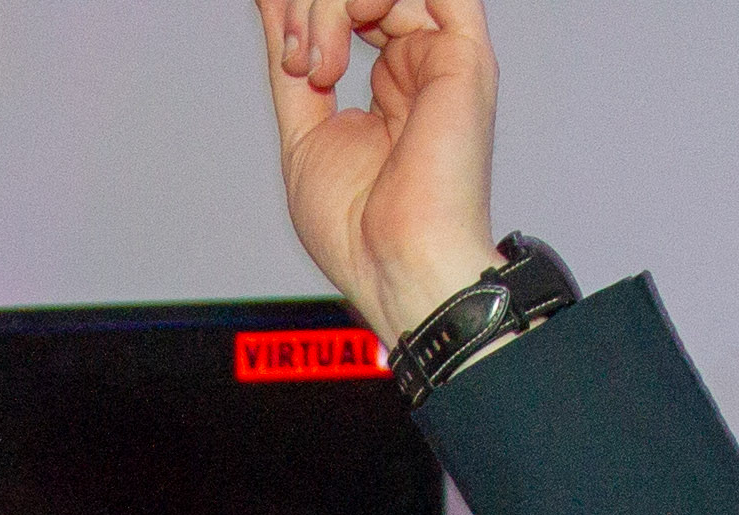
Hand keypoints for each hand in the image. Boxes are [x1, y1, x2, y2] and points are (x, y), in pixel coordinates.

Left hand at [257, 0, 503, 345]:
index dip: (307, 13)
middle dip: (311, 9)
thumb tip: (275, 5)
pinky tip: (342, 43)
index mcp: (394, 84)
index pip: (350, 9)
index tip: (282, 45)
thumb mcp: (304, 131)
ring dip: (328, 8)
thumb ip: (295, 61)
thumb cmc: (357, 231)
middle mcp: (422, 64)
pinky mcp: (463, 54)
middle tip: (295, 61)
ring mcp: (442, 56)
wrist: (392, 265)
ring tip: (316, 67)